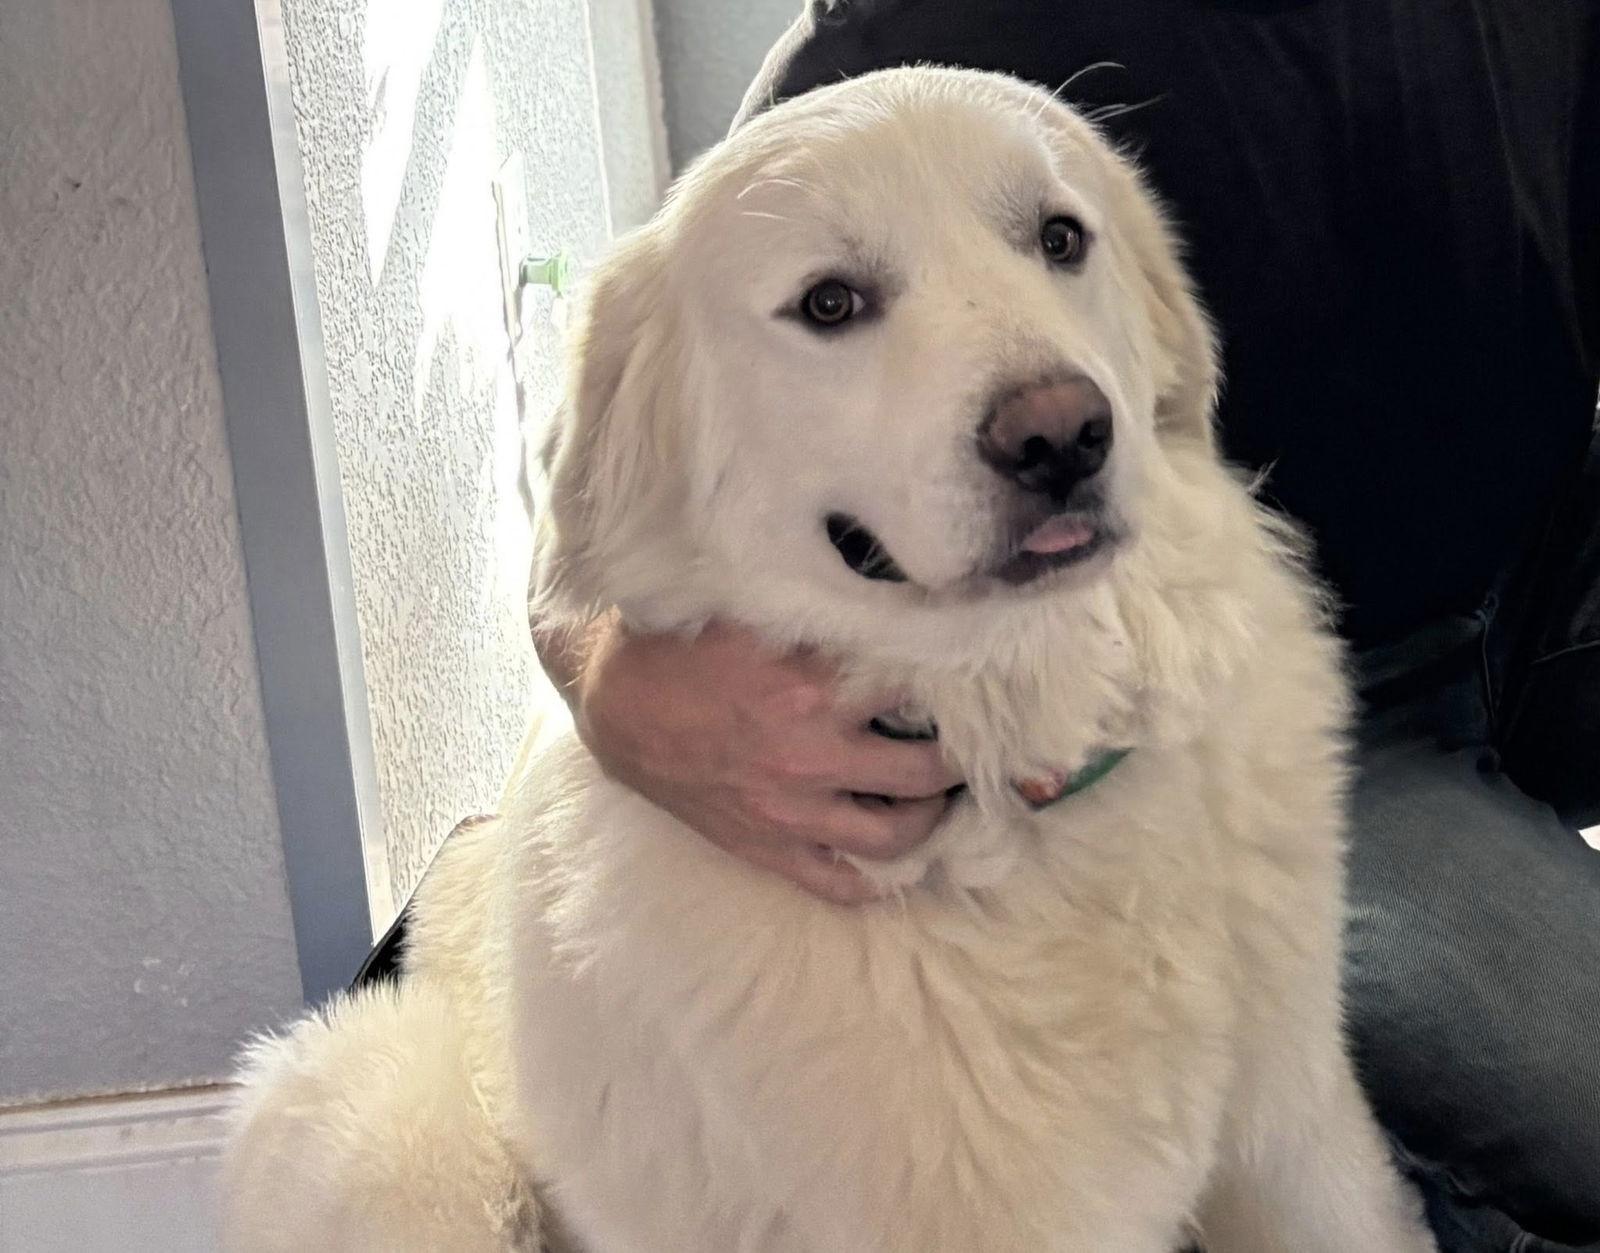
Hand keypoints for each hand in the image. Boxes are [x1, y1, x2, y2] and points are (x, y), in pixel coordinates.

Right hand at [535, 613, 963, 902]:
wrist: (614, 703)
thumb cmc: (682, 641)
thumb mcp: (753, 603)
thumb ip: (822, 601)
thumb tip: (895, 579)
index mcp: (811, 685)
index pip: (917, 686)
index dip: (956, 678)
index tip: (977, 671)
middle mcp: (810, 753)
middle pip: (925, 771)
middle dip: (958, 757)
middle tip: (972, 740)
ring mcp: (790, 810)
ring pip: (895, 834)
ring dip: (931, 816)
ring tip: (941, 793)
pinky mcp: (765, 846)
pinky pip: (838, 882)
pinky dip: (877, 879)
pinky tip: (898, 858)